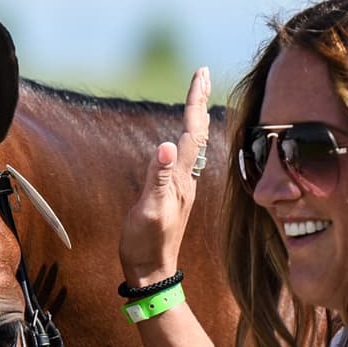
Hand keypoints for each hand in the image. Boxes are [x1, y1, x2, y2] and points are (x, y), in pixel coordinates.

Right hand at [118, 66, 210, 286]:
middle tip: (201, 73)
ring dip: (195, 118)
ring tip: (196, 97)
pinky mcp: (174, 196)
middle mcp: (186, 180)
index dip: (194, 101)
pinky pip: (185, 158)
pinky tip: (184, 139)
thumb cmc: (146, 244)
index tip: (199, 72)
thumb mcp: (149, 210)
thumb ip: (157, 178)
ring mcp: (181, 188)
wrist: (151, 273)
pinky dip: (187, 139)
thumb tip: (165, 145)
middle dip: (198, 101)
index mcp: (181, 179)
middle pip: (196, 133)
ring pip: (193, 145)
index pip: (191, 132)